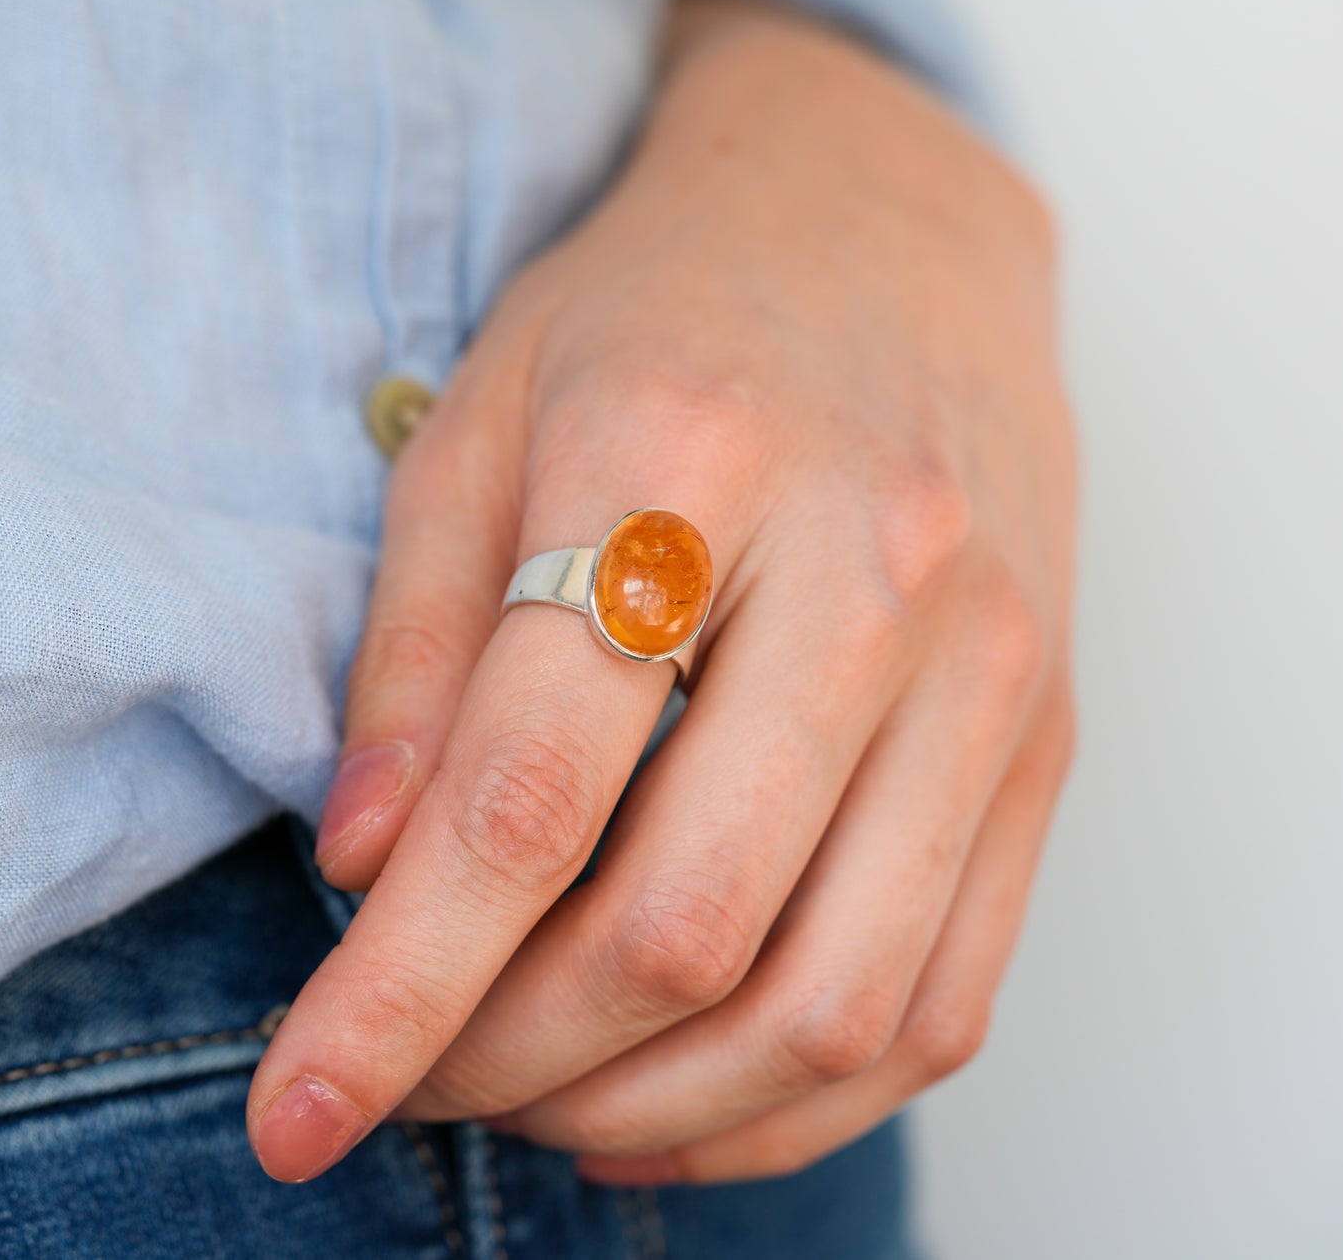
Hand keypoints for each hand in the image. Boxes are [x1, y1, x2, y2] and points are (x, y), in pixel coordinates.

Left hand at [246, 0, 1075, 1185]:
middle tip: (416, 1076)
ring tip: (535, 1099)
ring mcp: (989, 669)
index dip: (396, 992)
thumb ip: (414, 647)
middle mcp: (872, 572)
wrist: (893, 228)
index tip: (293, 1115)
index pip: (528, 799)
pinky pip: (948, 1002)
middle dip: (511, 1063)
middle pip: (686, 926)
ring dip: (653, 1110)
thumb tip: (366, 874)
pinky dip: (802, 1105)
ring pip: (833, 1006)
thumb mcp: (479, 421)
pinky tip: (679, 1099)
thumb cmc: (663, 318)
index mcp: (687, 462)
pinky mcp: (1049, 741)